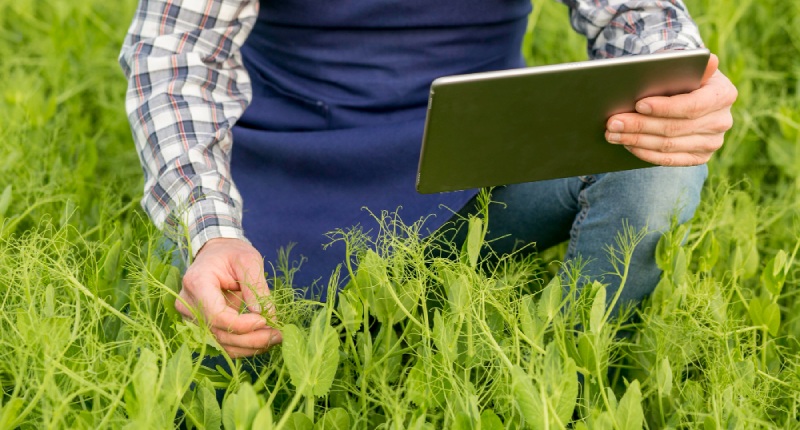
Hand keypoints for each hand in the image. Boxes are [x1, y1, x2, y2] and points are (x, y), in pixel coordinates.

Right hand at [176, 237, 281, 356]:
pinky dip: (243, 345)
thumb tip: (267, 316)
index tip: (265, 320)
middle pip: (219, 333)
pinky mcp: (200, 325)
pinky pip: (221, 342)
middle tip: (278, 335)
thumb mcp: (249, 261)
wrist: (216, 254)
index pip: (216, 315)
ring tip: (274, 338)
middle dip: (251, 339)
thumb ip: (257, 287)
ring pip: (221, 343)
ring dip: (249, 346)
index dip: (242, 324)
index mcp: (197, 283)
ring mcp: (191, 317)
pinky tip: (262, 340)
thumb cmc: (232, 253)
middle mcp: (188, 303)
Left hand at [605, 53, 737, 165]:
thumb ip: (689, 63)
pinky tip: (627, 144)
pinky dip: (645, 153)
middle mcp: (722, 121)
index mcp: (724, 94)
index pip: (692, 105)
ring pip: (668, 146)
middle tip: (613, 122)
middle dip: (639, 125)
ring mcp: (712, 142)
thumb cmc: (682, 77)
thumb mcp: (685, 66)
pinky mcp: (699, 157)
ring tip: (612, 133)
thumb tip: (708, 59)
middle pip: (674, 128)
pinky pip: (669, 160)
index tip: (638, 104)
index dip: (664, 107)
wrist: (688, 96)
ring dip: (636, 140)